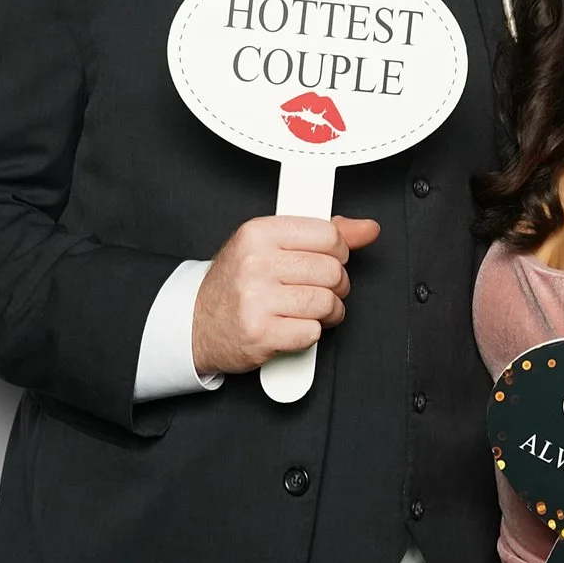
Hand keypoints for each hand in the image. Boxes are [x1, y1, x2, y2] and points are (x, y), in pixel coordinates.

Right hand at [190, 215, 375, 376]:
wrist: (197, 323)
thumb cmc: (236, 284)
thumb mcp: (270, 246)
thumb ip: (321, 235)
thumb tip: (367, 229)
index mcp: (259, 233)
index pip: (328, 235)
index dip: (338, 252)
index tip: (330, 260)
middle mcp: (256, 263)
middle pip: (331, 271)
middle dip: (336, 286)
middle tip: (321, 289)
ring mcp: (257, 299)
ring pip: (326, 303)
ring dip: (328, 312)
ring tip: (312, 311)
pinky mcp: (261, 334)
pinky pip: (312, 332)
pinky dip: (310, 333)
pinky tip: (294, 326)